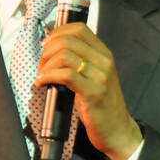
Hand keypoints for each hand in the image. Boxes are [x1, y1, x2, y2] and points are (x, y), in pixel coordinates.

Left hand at [34, 22, 141, 159]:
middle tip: (41, 64)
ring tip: (42, 75)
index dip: (58, 32)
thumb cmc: (101, 104)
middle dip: (47, 51)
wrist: (118, 130)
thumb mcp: (95, 76)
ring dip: (46, 64)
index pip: (80, 29)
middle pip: (68, 41)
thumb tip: (53, 48)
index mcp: (104, 54)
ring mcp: (100, 76)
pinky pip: (65, 75)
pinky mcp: (93, 92)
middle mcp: (104, 61)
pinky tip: (42, 82)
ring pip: (64, 56)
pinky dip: (47, 76)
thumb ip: (81, 60)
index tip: (46, 44)